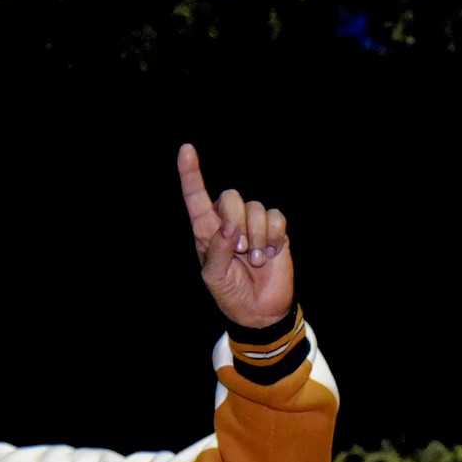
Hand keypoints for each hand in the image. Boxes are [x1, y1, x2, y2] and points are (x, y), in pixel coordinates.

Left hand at [178, 143, 294, 329]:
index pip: (196, 196)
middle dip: (236, 221)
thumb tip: (229, 229)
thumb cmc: (231, 293)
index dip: (190, 173)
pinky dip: (273, 236)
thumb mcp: (214, 276)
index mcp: (207, 230)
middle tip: (240, 249)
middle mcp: (229, 222)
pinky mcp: (276, 231)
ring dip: (257, 237)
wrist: (259, 311)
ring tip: (256, 260)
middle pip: (231, 197)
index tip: (186, 150)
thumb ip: (216, 251)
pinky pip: (276, 217)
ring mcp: (254, 225)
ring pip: (255, 207)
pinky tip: (271, 254)